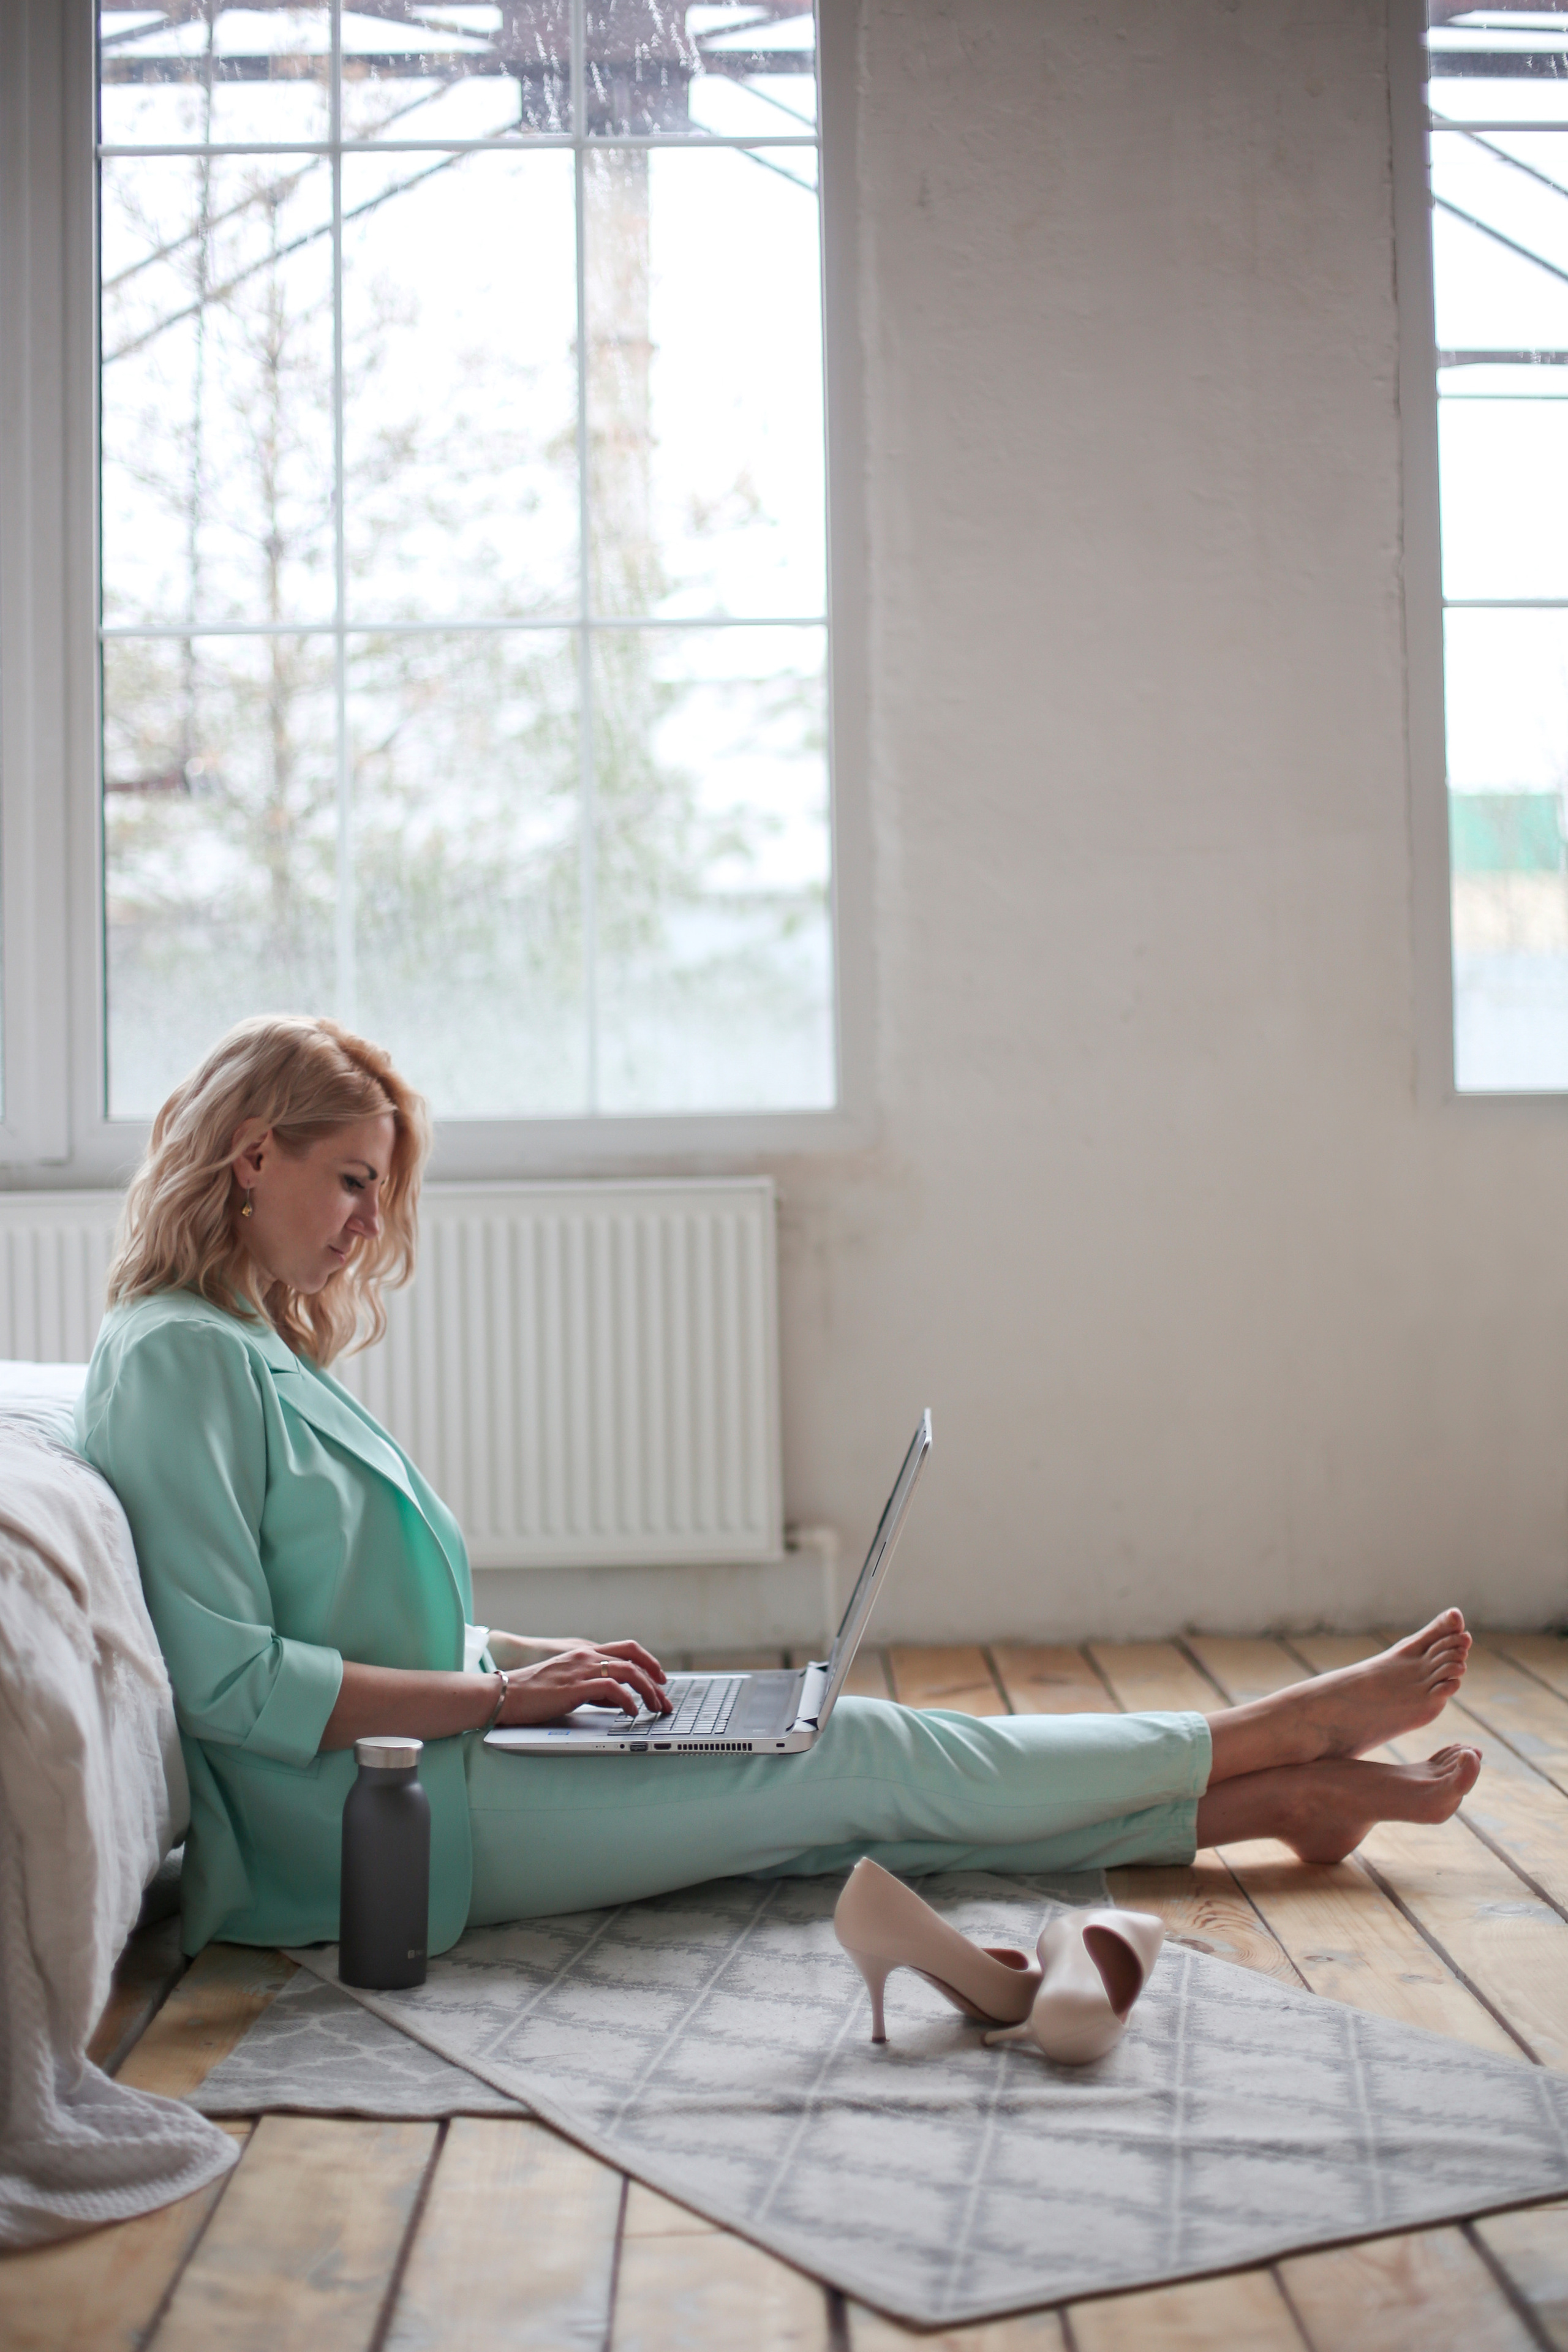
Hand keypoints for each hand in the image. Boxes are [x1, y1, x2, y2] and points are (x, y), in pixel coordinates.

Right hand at [494, 1639, 671, 1725]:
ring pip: (629, 1672)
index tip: (660, 1679)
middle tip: (665, 1698)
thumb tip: (617, 1699)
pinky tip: (632, 1712)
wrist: (504, 1693)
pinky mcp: (576, 1687)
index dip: (648, 1661)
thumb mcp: (567, 1683)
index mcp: (584, 1653)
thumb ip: (592, 1686)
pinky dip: (628, 1701)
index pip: (627, 1649)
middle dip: (655, 1678)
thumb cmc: (532, 1692)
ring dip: (647, 1691)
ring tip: (654, 1708)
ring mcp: (581, 1669)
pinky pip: (613, 1690)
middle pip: (634, 1658)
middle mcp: (586, 1656)